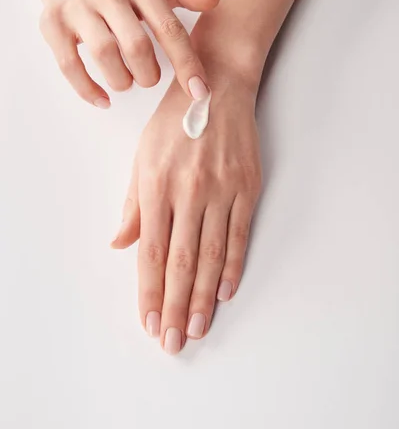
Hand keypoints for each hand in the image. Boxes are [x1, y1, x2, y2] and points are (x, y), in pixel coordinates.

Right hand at [37, 0, 218, 107]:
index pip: (169, 27)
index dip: (187, 63)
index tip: (200, 92)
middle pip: (136, 45)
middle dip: (149, 74)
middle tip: (150, 79)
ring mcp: (77, 7)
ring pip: (103, 54)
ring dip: (122, 80)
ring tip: (127, 81)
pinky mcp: (52, 24)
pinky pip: (69, 64)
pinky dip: (88, 88)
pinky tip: (103, 99)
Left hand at [112, 63, 261, 353]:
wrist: (216, 87)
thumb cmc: (173, 122)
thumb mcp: (142, 156)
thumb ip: (133, 204)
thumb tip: (122, 244)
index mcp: (156, 185)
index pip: (150, 252)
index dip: (149, 292)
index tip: (148, 320)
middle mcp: (188, 192)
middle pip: (180, 261)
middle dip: (174, 306)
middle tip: (172, 341)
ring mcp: (221, 190)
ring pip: (211, 255)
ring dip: (202, 296)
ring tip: (197, 328)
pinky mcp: (247, 186)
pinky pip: (240, 234)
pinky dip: (233, 266)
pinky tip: (225, 291)